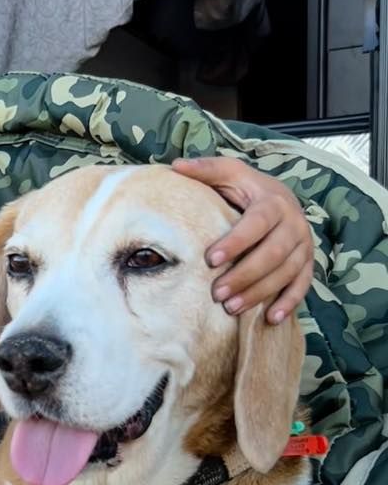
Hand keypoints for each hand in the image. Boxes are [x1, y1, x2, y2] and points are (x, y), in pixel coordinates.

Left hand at [171, 156, 312, 322]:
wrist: (279, 200)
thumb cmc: (246, 190)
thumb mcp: (230, 175)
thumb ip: (207, 170)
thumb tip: (177, 165)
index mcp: (273, 201)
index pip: (257, 223)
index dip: (236, 242)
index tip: (210, 259)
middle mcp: (294, 223)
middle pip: (274, 253)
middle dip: (245, 275)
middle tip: (217, 293)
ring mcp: (303, 245)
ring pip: (286, 272)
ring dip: (260, 292)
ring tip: (231, 308)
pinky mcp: (306, 263)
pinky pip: (302, 285)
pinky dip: (288, 302)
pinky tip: (270, 318)